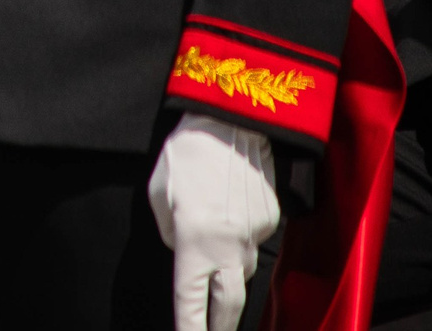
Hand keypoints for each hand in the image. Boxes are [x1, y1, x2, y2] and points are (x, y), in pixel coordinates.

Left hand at [149, 114, 280, 330]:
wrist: (232, 120)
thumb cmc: (186, 155)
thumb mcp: (159, 196)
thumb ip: (170, 233)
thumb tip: (183, 251)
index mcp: (193, 243)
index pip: (190, 302)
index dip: (189, 328)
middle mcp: (228, 247)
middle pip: (228, 305)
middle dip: (218, 324)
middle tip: (210, 330)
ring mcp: (254, 236)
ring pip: (242, 272)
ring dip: (227, 275)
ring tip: (213, 252)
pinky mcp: (272, 222)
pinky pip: (252, 241)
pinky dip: (240, 237)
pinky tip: (230, 210)